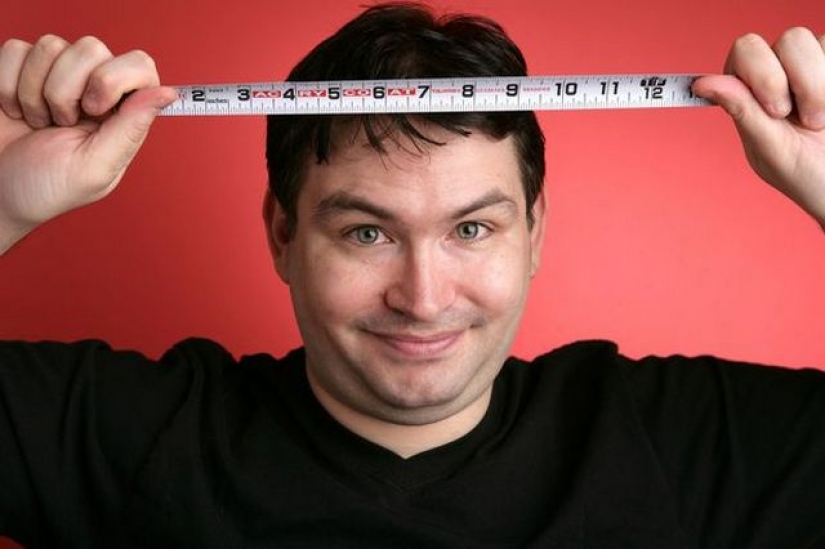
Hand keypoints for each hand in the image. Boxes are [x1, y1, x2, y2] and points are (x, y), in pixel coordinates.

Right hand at [0, 35, 176, 252]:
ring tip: (38, 123)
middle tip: (62, 124)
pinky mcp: (21, 69)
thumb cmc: (48, 189)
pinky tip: (16, 112)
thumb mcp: (96, 167)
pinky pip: (16, 50)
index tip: (93, 110)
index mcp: (123, 112)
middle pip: (92, 48)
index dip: (113, 79)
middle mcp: (95, 87)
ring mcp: (57, 75)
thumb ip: (132, 128)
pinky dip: (7, 86)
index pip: (140, 65)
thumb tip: (169, 93)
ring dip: (35, 92)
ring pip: (52, 46)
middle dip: (66, 91)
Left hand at [693, 28, 824, 226]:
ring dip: (817, 87)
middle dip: (795, 79)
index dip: (760, 73)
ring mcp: (813, 68)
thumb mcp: (770, 149)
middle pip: (786, 39)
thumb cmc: (806, 174)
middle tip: (799, 119)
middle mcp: (783, 73)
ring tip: (819, 121)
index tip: (775, 113)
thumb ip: (742, 111)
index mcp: (752, 93)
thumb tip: (702, 84)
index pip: (745, 50)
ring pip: (809, 40)